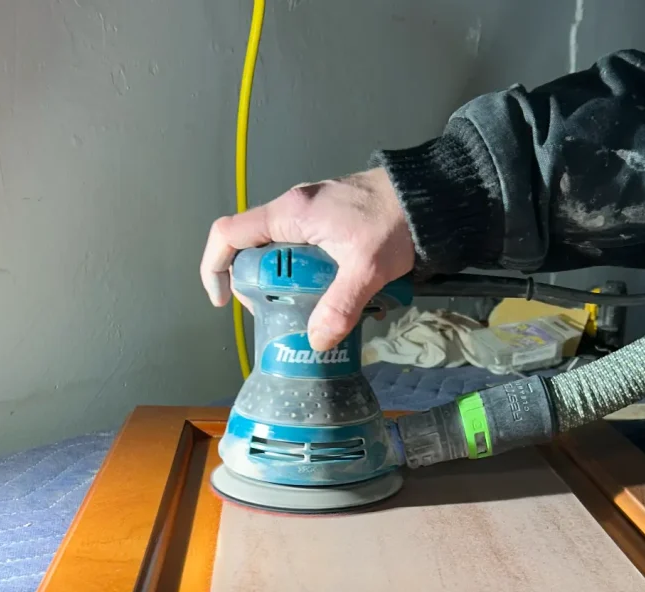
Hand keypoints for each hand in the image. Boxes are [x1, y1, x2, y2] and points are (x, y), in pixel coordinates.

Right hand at [200, 168, 414, 350]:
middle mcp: (293, 210)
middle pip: (251, 249)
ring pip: (279, 253)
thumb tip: (316, 341)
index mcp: (290, 214)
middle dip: (257, 286)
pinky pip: (302, 251)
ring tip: (308, 310)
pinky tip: (332, 295)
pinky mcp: (329, 222)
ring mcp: (311, 214)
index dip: (215, 268)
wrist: (429, 197)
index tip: (223, 301)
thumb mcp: (367, 269)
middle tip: (278, 315)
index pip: (229, 234)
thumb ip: (341, 306)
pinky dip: (307, 276)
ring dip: (286, 284)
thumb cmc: (394, 222)